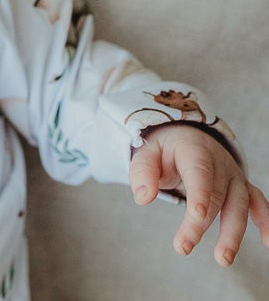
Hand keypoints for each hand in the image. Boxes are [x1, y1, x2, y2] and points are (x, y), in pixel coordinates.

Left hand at [129, 124, 268, 265]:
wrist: (187, 138)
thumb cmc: (164, 151)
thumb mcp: (147, 153)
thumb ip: (142, 172)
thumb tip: (142, 198)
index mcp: (194, 149)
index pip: (199, 171)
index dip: (200, 192)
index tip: (197, 214)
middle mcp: (219, 162)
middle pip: (215, 194)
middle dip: (200, 223)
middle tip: (182, 247)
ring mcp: (233, 175)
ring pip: (239, 204)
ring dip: (233, 232)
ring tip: (223, 259)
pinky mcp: (242, 187)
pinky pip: (258, 203)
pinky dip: (265, 221)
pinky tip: (267, 242)